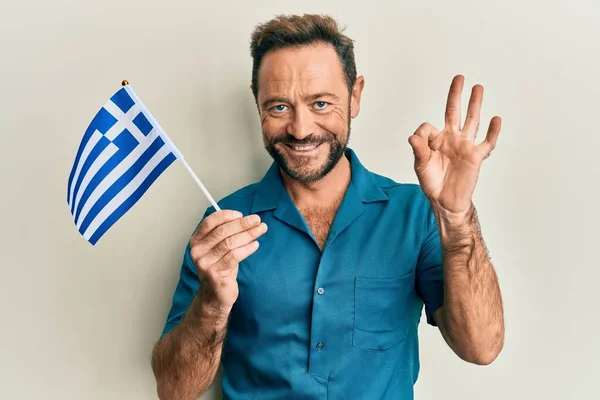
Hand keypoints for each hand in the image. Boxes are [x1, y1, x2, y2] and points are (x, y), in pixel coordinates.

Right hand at [189, 210, 267, 309]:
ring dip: (248, 234)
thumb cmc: (220, 268)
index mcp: (196, 241)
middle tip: (257, 220)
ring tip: (261, 229)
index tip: (241, 214)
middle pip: (222, 231)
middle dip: (242, 223)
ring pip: (230, 243)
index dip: (226, 215)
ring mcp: (205, 263)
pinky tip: (256, 244)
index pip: (210, 222)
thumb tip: (244, 218)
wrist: (215, 295)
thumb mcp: (218, 248)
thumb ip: (225, 234)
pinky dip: (247, 248)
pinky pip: (234, 256)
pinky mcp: (215, 274)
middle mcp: (198, 251)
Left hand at [408, 75, 501, 215]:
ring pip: (472, 121)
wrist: (446, 201)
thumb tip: (413, 136)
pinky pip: (487, 142)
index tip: (419, 144)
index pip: (428, 126)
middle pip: (454, 112)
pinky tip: (496, 119)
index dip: (423, 133)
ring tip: (478, 88)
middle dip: (456, 95)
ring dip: (475, 104)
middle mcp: (451, 139)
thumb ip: (418, 150)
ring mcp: (465, 146)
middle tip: (459, 78)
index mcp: (436, 140)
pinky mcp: (476, 156)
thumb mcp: (420, 166)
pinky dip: (492, 132)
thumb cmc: (432, 183)